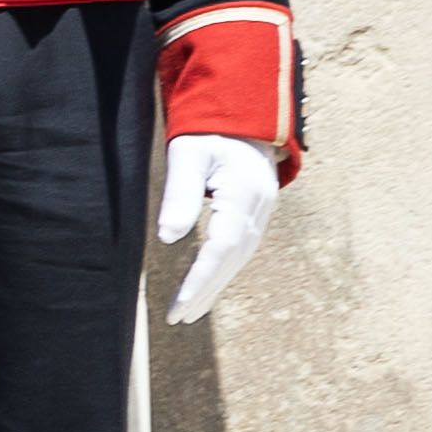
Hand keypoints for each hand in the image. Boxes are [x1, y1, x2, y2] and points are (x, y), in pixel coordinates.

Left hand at [155, 136, 283, 326]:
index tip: (179, 306)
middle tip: (178, 318)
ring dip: (215, 286)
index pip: (222, 248)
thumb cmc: (210, 129)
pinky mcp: (258, 212)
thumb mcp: (188, 153)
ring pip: (239, 258)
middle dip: (205, 292)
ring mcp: (263, 211)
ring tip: (189, 311)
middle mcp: (260, 208)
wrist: (243, 113)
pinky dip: (223, 270)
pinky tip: (207, 285)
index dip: (200, 281)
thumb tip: (168, 237)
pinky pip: (241, 248)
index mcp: (244, 193)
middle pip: (232, 260)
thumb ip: (180, 193)